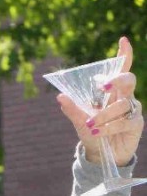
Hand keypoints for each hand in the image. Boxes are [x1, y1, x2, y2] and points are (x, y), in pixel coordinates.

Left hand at [57, 36, 142, 166]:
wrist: (100, 155)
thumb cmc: (92, 133)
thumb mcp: (79, 121)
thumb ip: (72, 109)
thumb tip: (60, 96)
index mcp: (112, 91)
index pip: (121, 69)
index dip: (124, 55)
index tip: (122, 41)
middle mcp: (124, 97)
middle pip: (128, 80)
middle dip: (117, 80)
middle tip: (103, 87)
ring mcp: (132, 110)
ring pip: (122, 105)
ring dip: (105, 114)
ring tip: (91, 124)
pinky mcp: (135, 124)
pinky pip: (124, 122)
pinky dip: (109, 127)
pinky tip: (98, 132)